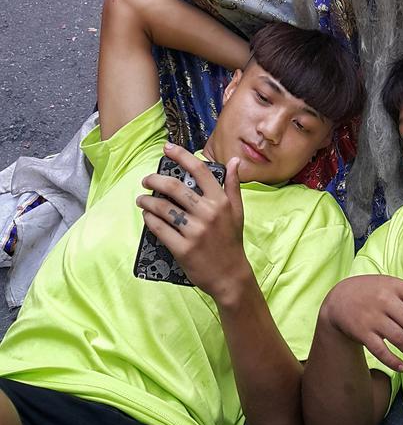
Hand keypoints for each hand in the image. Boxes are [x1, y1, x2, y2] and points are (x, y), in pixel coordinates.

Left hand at [137, 144, 250, 302]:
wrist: (230, 276)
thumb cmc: (232, 241)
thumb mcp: (237, 211)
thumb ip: (233, 185)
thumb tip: (232, 161)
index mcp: (220, 201)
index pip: (199, 171)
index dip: (181, 156)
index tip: (167, 148)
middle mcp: (207, 214)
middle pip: (175, 187)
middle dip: (155, 180)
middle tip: (146, 180)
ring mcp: (194, 232)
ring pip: (163, 208)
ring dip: (148, 201)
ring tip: (142, 199)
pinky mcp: (182, 249)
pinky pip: (160, 229)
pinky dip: (150, 220)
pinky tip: (147, 216)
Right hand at [321, 275, 402, 372]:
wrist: (339, 299)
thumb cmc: (372, 292)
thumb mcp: (393, 287)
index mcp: (395, 286)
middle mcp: (384, 300)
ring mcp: (372, 317)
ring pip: (399, 338)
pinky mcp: (361, 332)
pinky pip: (380, 350)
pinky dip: (393, 361)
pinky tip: (402, 367)